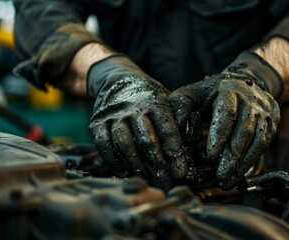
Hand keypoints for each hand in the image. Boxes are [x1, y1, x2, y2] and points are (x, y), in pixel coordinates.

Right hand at [88, 55, 186, 188]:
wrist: (118, 82)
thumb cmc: (150, 98)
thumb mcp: (169, 101)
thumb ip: (179, 121)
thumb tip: (191, 148)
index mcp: (155, 101)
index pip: (167, 129)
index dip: (175, 153)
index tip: (181, 172)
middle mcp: (133, 107)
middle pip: (146, 141)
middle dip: (158, 166)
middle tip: (165, 183)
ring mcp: (113, 115)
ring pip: (124, 145)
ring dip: (137, 167)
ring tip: (147, 181)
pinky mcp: (97, 122)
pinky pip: (104, 146)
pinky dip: (114, 162)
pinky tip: (125, 172)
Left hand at [169, 52, 281, 188]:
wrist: (244, 83)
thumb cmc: (210, 93)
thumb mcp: (191, 93)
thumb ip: (179, 108)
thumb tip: (176, 130)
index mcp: (230, 89)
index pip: (227, 113)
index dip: (220, 135)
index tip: (211, 155)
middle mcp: (252, 99)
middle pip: (244, 130)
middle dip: (232, 156)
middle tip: (220, 176)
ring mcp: (265, 112)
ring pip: (257, 140)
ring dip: (242, 163)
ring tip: (227, 180)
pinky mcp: (271, 123)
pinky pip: (263, 145)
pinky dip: (250, 161)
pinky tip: (237, 174)